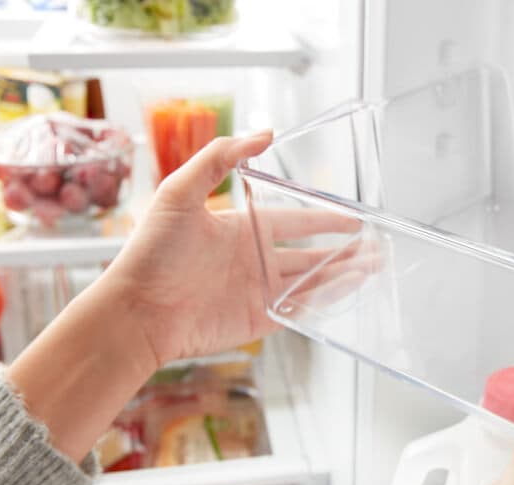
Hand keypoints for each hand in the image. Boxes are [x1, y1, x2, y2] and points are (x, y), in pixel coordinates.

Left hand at [10, 132, 362, 461]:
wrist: (137, 311)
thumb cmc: (151, 252)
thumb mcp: (179, 192)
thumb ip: (219, 158)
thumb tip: (264, 134)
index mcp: (241, 230)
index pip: (294, 221)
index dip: (324, 219)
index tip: (351, 218)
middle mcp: (253, 261)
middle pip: (310, 254)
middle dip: (344, 251)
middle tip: (375, 248)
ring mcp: (258, 292)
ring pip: (311, 282)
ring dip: (343, 275)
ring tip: (374, 269)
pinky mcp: (258, 321)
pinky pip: (300, 310)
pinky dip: (326, 302)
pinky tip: (349, 292)